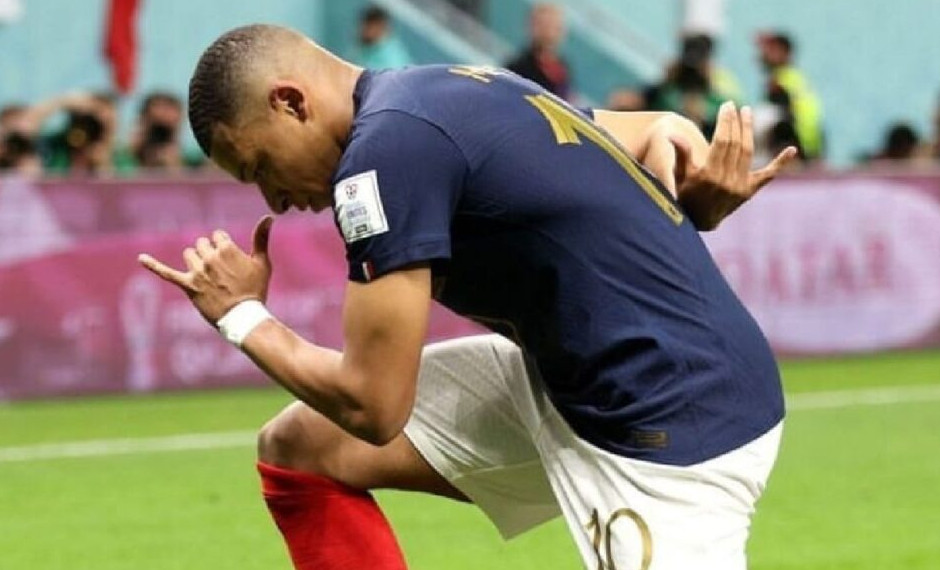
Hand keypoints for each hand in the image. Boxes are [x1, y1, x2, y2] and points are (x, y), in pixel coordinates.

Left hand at [138, 216, 273, 322]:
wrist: (244, 317)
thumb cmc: (256, 289)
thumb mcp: (262, 262)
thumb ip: (261, 238)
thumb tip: (269, 216)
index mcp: (226, 248)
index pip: (217, 236)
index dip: (224, 247)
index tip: (232, 262)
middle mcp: (210, 257)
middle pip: (201, 243)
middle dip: (209, 253)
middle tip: (221, 272)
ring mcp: (197, 272)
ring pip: (189, 254)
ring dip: (196, 260)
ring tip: (208, 276)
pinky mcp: (188, 286)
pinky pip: (166, 273)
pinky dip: (152, 265)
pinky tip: (140, 258)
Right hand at [671, 102, 797, 230]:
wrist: (699, 220)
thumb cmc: (686, 194)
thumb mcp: (680, 175)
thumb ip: (681, 154)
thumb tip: (672, 134)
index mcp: (708, 175)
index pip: (721, 141)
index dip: (725, 121)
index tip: (726, 106)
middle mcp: (726, 181)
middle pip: (736, 144)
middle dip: (735, 122)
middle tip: (733, 105)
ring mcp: (740, 187)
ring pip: (748, 152)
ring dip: (748, 130)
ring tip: (747, 113)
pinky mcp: (749, 191)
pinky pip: (768, 175)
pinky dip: (781, 163)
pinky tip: (792, 149)